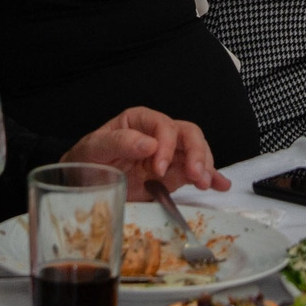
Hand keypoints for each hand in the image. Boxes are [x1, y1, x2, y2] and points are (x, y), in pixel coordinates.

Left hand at [64, 107, 230, 193]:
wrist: (83, 183)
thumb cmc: (85, 161)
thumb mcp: (93, 149)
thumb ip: (119, 142)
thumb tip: (149, 143)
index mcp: (140, 121)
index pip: (164, 126)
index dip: (167, 145)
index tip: (159, 168)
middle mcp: (159, 134)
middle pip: (188, 135)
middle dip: (197, 153)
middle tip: (196, 176)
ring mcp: (169, 155)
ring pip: (197, 152)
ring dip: (206, 166)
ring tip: (206, 184)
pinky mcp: (174, 174)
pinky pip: (196, 172)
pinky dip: (211, 177)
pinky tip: (221, 185)